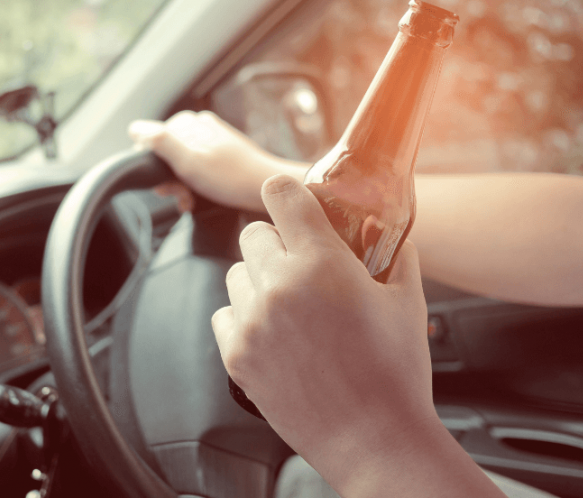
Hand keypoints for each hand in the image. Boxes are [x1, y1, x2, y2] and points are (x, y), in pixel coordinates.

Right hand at [129, 111, 301, 211]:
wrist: (266, 187)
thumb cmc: (230, 177)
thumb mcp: (188, 160)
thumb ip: (160, 141)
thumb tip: (135, 129)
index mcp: (185, 124)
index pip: (147, 141)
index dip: (151, 165)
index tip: (164, 183)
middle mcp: (196, 127)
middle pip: (163, 154)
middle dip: (167, 179)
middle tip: (181, 195)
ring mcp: (208, 141)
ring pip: (178, 165)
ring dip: (179, 186)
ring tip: (190, 200)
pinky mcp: (218, 156)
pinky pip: (194, 170)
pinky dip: (192, 186)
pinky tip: (197, 199)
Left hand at [211, 175, 504, 496]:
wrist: (375, 439)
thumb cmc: (395, 374)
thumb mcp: (407, 301)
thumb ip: (393, 254)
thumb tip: (384, 231)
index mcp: (321, 262)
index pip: (280, 193)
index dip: (286, 194)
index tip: (289, 202)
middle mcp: (278, 286)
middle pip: (252, 233)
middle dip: (276, 242)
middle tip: (301, 267)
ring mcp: (252, 321)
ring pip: (237, 273)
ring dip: (259, 281)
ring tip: (291, 308)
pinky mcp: (236, 355)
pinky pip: (224, 313)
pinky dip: (244, 317)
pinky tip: (275, 334)